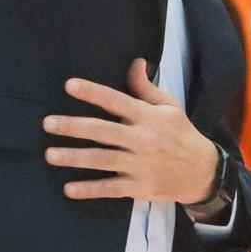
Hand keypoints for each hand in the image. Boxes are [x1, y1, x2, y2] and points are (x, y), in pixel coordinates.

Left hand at [45, 58, 216, 205]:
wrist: (202, 172)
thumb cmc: (181, 134)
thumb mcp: (169, 106)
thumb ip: (145, 87)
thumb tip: (135, 61)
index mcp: (147, 117)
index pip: (116, 101)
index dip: (93, 92)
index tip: (70, 86)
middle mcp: (142, 139)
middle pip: (103, 131)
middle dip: (73, 127)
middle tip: (48, 123)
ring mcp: (139, 165)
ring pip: (102, 160)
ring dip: (74, 158)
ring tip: (50, 154)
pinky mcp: (138, 187)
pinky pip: (110, 188)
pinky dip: (89, 189)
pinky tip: (69, 188)